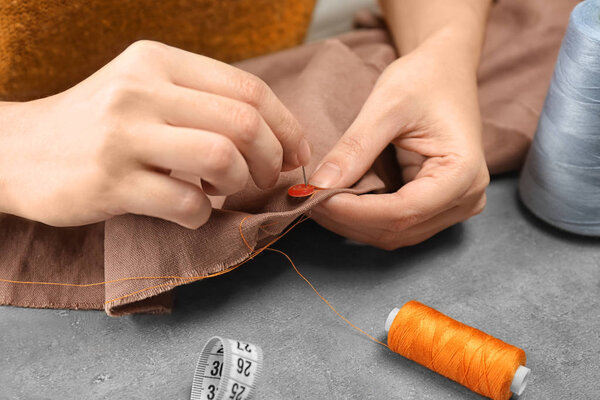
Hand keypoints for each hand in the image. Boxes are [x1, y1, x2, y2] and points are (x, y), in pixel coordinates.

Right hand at [0, 40, 309, 227]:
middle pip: (244, 122)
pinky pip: (186, 202)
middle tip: (264, 180)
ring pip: (221, 157)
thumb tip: (274, 137)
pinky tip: (191, 212)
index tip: (296, 154)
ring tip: (225, 193)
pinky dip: (203, 214)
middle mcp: (141, 89)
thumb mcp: (145, 92)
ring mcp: (123, 135)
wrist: (19, 151)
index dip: (286, 126)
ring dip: (240, 186)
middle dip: (270, 160)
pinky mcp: (110, 182)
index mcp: (158, 61)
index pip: (248, 88)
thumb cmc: (99, 126)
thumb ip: (202, 103)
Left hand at [309, 34, 488, 249]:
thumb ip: (355, 148)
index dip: (354, 212)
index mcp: (463, 174)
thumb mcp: (386, 106)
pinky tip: (337, 201)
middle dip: (347, 219)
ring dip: (351, 223)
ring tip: (317, 199)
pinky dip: (362, 217)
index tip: (314, 197)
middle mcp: (466, 199)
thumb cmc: (423, 80)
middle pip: (397, 229)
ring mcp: (453, 207)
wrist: (445, 71)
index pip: (402, 211)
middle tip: (306, 199)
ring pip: (394, 234)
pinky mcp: (437, 207)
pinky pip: (396, 225)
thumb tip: (320, 185)